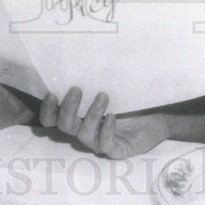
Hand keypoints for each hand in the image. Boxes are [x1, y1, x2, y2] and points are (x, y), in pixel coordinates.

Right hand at [38, 88, 169, 158]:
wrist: (157, 115)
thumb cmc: (130, 99)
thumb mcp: (111, 86)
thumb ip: (94, 79)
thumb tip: (82, 54)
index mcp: (78, 116)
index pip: (52, 119)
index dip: (47, 110)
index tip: (51, 93)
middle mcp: (85, 130)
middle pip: (63, 126)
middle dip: (67, 108)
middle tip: (77, 89)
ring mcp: (99, 141)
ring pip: (83, 135)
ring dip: (91, 114)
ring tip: (103, 96)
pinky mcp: (116, 149)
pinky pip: (105, 145)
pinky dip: (106, 130)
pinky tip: (112, 116)